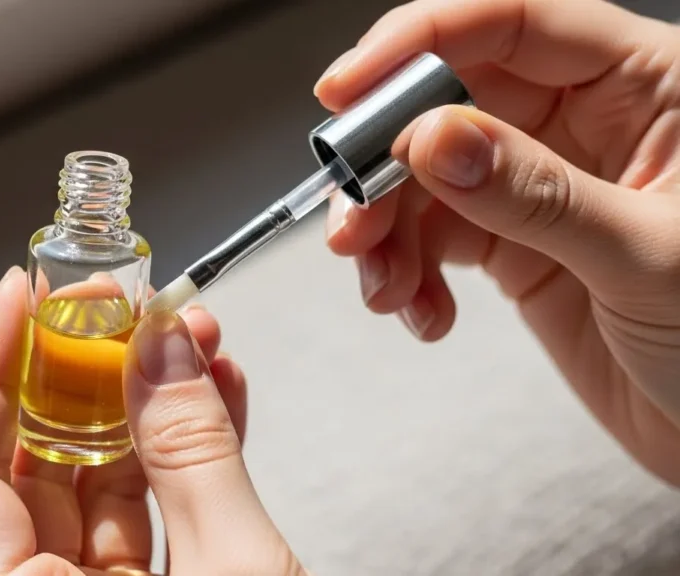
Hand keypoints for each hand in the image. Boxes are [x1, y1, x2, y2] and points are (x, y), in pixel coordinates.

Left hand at [0, 267, 302, 574]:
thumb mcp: (232, 566)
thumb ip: (193, 456)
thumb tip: (163, 347)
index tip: (19, 295)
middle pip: (36, 466)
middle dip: (86, 371)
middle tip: (121, 304)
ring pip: (101, 484)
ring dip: (149, 403)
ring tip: (186, 336)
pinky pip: (153, 513)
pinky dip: (185, 455)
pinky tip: (215, 393)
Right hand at [316, 0, 679, 485]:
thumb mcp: (646, 258)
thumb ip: (536, 194)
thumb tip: (434, 139)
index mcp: (645, 85)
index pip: (513, 24)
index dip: (419, 41)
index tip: (347, 90)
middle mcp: (586, 123)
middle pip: (449, 101)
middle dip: (384, 162)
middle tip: (354, 216)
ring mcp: (544, 185)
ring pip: (428, 177)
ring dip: (387, 231)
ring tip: (385, 287)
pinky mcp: (517, 246)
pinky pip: (436, 238)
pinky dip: (410, 274)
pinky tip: (424, 313)